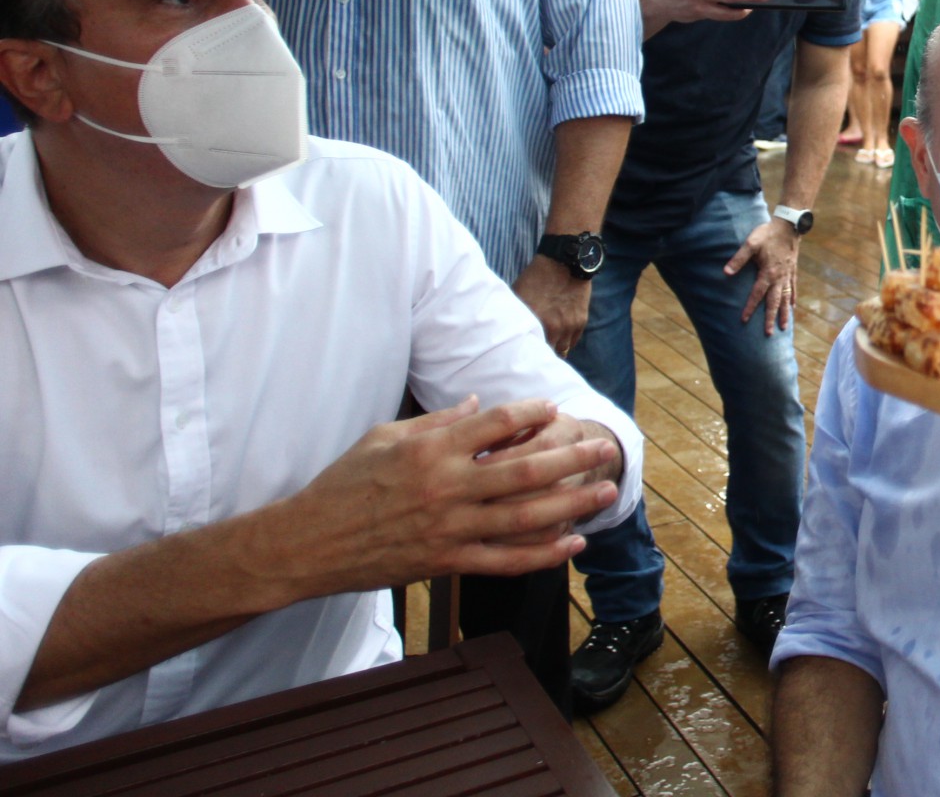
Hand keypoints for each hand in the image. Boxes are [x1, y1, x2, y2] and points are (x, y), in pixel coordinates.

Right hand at [286, 397, 618, 591]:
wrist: (308, 544)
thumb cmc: (343, 483)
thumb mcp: (384, 437)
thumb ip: (437, 421)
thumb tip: (480, 403)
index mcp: (430, 450)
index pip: (495, 424)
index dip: (530, 413)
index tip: (554, 409)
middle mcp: (445, 487)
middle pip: (524, 469)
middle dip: (571, 457)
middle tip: (605, 448)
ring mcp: (449, 528)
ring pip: (525, 516)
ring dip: (571, 503)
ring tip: (604, 491)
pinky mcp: (446, 563)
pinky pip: (506, 560)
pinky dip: (544, 554)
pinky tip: (573, 543)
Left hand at [512, 253, 589, 354]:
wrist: (563, 263)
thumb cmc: (536, 278)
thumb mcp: (519, 296)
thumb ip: (516, 316)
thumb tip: (507, 330)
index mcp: (534, 322)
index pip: (530, 351)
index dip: (526, 355)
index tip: (523, 356)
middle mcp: (552, 328)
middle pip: (547, 354)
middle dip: (542, 355)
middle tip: (536, 354)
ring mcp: (568, 326)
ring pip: (562, 350)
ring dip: (555, 349)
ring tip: (549, 347)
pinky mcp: (580, 321)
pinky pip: (573, 341)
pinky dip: (566, 341)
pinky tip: (560, 338)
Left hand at [725, 217, 798, 335]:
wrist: (788, 225)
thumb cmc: (767, 233)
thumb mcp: (751, 243)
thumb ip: (738, 259)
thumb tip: (726, 272)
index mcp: (768, 273)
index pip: (757, 294)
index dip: (749, 307)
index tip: (743, 320)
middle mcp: (779, 277)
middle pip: (774, 302)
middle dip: (770, 318)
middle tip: (769, 334)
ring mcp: (787, 275)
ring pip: (785, 298)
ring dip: (784, 313)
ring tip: (784, 327)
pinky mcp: (793, 270)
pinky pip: (793, 288)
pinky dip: (792, 298)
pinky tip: (792, 306)